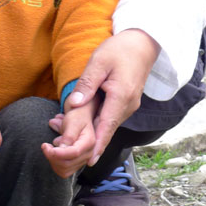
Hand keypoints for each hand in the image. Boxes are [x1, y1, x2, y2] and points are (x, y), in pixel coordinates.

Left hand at [41, 99, 96, 177]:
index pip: (73, 153)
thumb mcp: (72, 122)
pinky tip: (52, 154)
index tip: (45, 146)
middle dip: (52, 157)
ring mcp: (83, 160)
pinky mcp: (77, 164)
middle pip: (67, 164)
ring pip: (65, 170)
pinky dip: (55, 164)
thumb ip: (68, 136)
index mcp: (89, 142)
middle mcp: (89, 154)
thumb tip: (62, 148)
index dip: (57, 153)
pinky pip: (64, 171)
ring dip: (53, 161)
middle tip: (44, 145)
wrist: (81, 118)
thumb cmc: (77, 117)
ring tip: (48, 149)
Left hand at [67, 29, 159, 163]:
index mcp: (121, 97)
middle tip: (64, 145)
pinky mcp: (126, 103)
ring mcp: (129, 106)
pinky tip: (80, 117)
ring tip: (64, 129)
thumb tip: (74, 104)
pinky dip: (96, 120)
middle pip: (105, 129)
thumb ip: (87, 84)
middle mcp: (128, 106)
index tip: (88, 161)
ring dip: (90, 129)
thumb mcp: (99, 62)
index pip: (107, 127)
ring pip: (107, 123)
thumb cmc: (119, 50)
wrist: (142, 44)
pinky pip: (110, 116)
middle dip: (87, 139)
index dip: (97, 145)